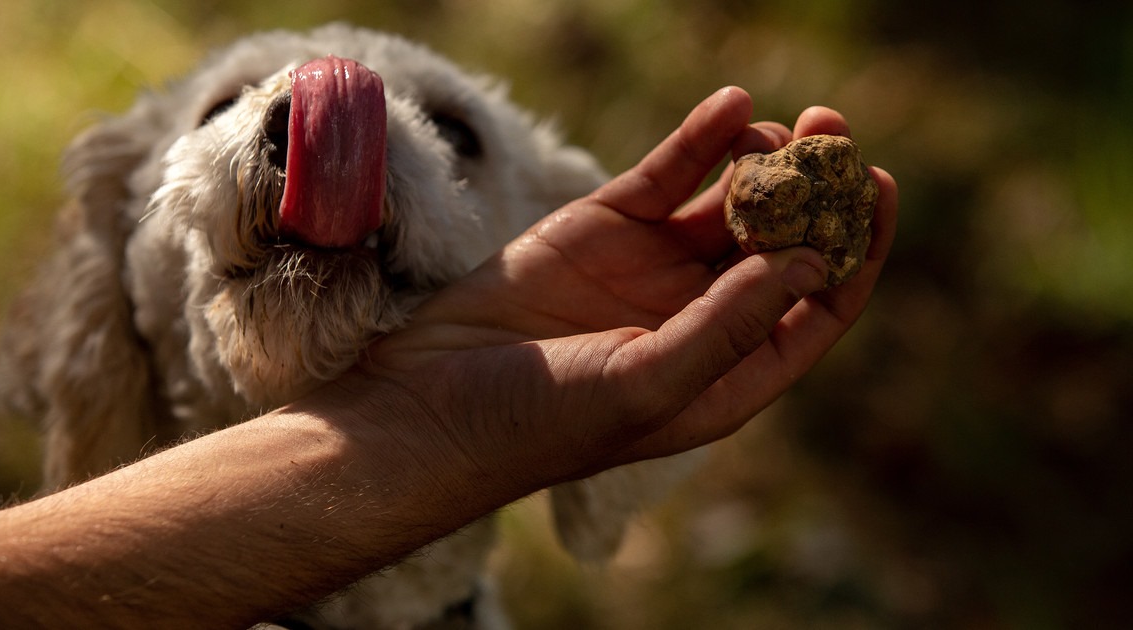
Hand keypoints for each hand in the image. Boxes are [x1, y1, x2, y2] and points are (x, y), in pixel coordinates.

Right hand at [322, 87, 897, 499]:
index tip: (875, 190)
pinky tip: (731, 106)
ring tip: (778, 127)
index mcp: (726, 370)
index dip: (854, 251)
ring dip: (762, 160)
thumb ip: (731, 324)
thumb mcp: (648, 382)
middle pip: (781, 244)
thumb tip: (814, 261)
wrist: (430, 404)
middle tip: (835, 133)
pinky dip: (699, 140)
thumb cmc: (543, 421)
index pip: (815, 307)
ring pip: (729, 202)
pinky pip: (665, 177)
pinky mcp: (603, 228)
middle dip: (814, 190)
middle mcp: (699, 316)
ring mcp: (651, 269)